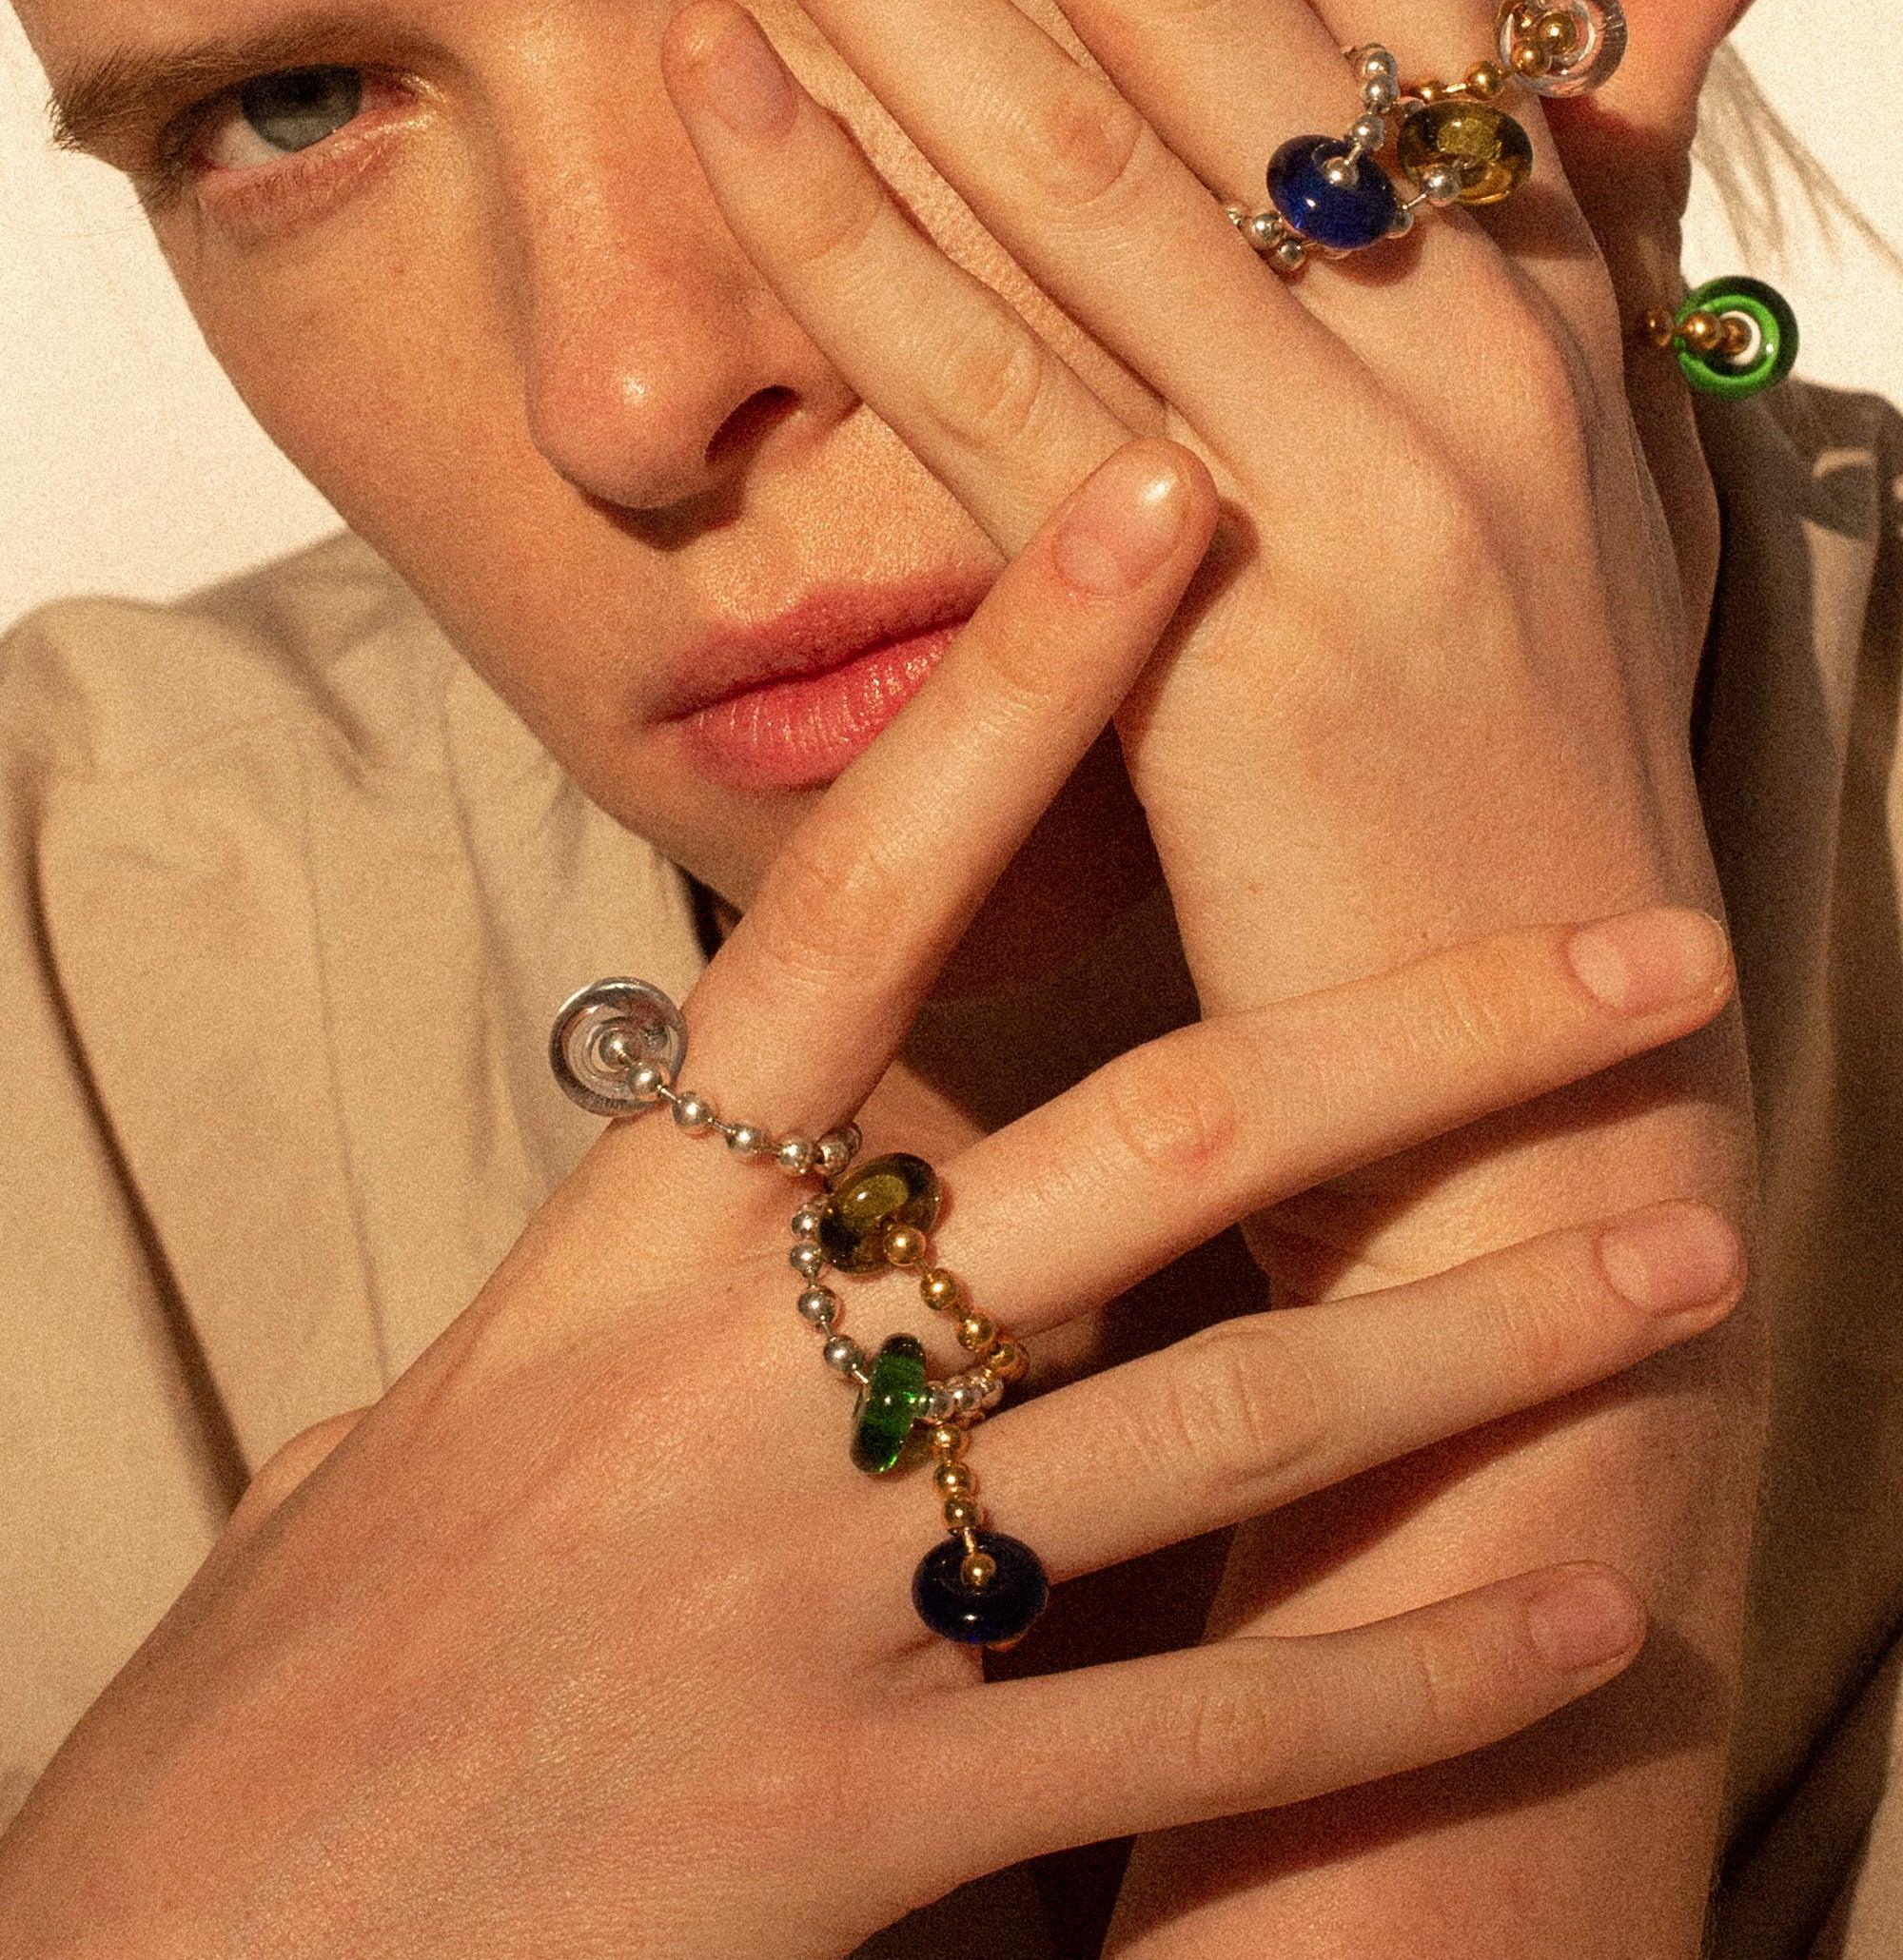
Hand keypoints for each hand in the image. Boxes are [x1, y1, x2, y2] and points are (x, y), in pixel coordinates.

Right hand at [0, 446, 1743, 1958]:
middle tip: (1650, 949)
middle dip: (1418, 1031)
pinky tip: (1572, 1628)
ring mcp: (818, 1598)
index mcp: (625, 1247)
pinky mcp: (863, 1825)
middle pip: (1144, 1141)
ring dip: (1486, 1331)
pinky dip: (1396, 1678)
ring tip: (1688, 1248)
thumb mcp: (424, 1426)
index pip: (856, 899)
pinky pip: (1192, 1729)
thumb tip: (726, 1202)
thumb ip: (608, 1300)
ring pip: (1226, 1421)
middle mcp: (741, 1380)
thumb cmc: (294, 1684)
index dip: (1020, 684)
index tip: (1171, 504)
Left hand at [628, 0, 1768, 1948]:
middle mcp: (1477, 354)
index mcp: (1550, 302)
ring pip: (1081, 154)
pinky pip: (1004, 397)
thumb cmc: (1541, 802)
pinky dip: (853, 232)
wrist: (1554, 1104)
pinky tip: (720, 84)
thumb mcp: (1623, 490)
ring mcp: (1367, 489)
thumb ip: (1610, 233)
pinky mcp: (1238, 639)